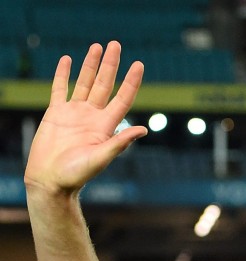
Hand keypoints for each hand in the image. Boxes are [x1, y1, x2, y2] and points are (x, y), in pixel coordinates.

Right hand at [24, 41, 146, 195]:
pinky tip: (67, 60)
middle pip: (105, 85)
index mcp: (105, 127)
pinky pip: (60, 88)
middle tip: (116, 44)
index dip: (131, 82)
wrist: (51, 181)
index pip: (122, 99)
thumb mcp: (101, 158)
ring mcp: (74, 113)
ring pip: (85, 83)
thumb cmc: (76, 175)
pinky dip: (63, 74)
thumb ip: (120, 143)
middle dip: (111, 65)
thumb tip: (143, 130)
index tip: (139, 65)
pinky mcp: (56, 113)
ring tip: (97, 47)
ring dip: (91, 65)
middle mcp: (92, 117)